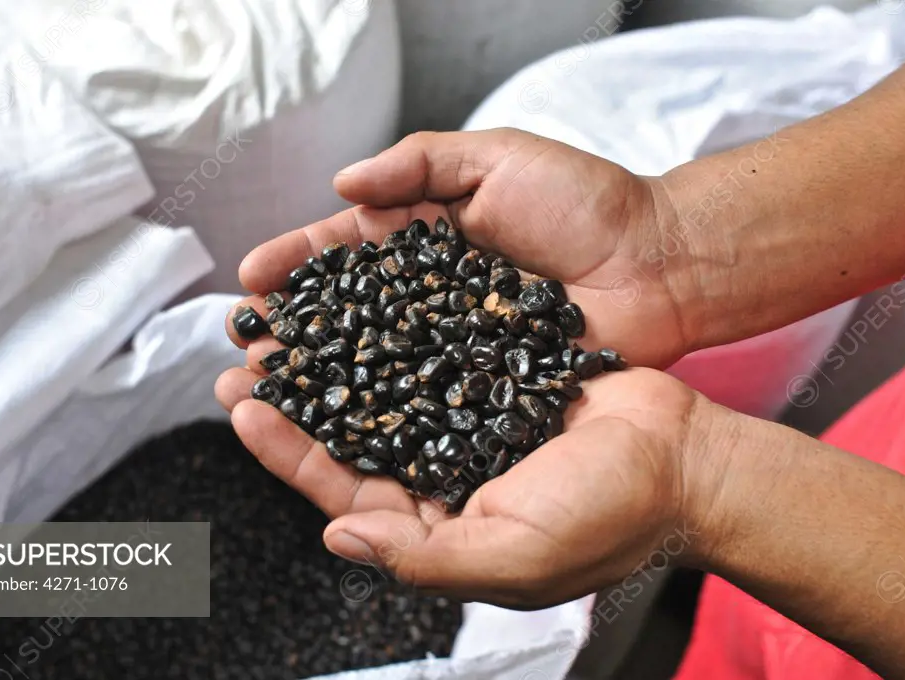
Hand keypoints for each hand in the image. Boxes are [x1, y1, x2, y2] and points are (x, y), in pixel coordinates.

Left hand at [216, 364, 718, 607]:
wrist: (686, 458)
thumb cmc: (611, 515)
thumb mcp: (514, 556)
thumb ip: (422, 557)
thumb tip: (338, 540)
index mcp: (440, 526)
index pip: (344, 493)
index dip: (289, 452)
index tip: (243, 409)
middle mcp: (445, 475)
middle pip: (351, 436)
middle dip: (296, 399)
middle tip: (244, 359)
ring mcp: (468, 425)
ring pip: (382, 389)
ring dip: (334, 358)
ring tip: (289, 323)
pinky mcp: (494, 378)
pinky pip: (431, 353)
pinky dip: (393, 331)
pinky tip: (361, 303)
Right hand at [223, 128, 695, 369]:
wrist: (661, 263)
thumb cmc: (586, 203)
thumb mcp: (497, 158)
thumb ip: (419, 164)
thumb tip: (341, 184)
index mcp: (427, 234)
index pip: (347, 248)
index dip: (299, 262)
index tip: (252, 279)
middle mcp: (432, 294)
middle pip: (350, 312)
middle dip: (295, 327)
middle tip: (244, 346)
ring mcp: (456, 342)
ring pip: (378, 360)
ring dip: (324, 375)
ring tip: (271, 389)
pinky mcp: (485, 384)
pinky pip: (427, 398)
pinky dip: (385, 409)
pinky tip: (343, 422)